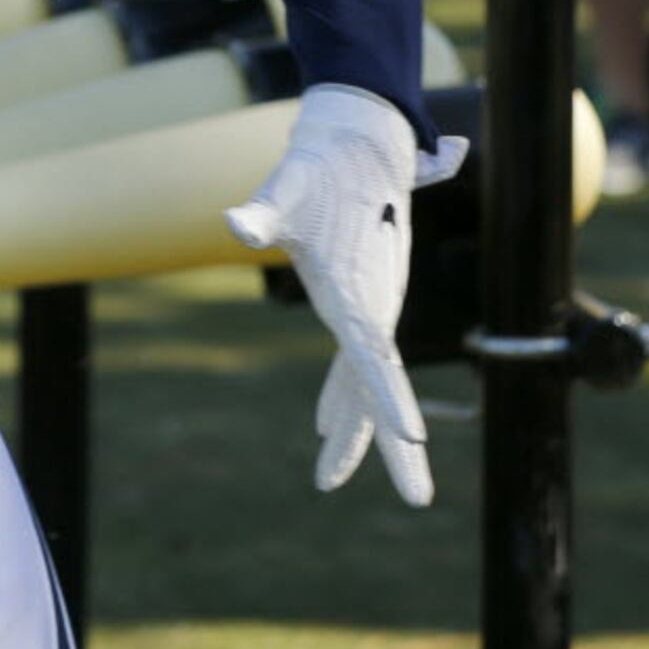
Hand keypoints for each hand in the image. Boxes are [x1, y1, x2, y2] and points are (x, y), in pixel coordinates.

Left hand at [226, 85, 467, 505]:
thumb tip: (233, 223)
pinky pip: (353, 365)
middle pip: (383, 388)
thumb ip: (262, 213)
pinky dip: (339, 398)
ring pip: (366, 384)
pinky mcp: (358, 305)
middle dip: (390, 444)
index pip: (378, 359)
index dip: (392, 400)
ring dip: (353, 431)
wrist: (357, 148)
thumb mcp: (286, 190)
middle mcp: (372, 309)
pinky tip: (319, 426)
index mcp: (357, 293)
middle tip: (414, 501)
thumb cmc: (317, 171)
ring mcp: (369, 310)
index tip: (409, 439)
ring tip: (326, 479)